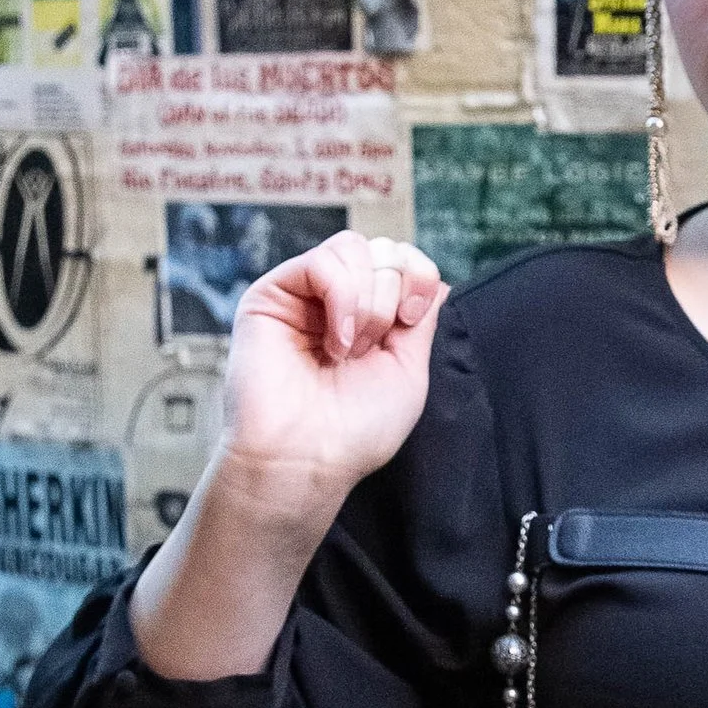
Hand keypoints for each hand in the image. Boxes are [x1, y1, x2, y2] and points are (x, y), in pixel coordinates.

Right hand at [221, 232, 448, 504]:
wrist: (308, 459)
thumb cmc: (356, 429)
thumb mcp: (407, 370)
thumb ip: (421, 320)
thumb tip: (436, 279)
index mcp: (368, 317)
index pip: (403, 260)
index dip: (418, 276)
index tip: (412, 319)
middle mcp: (335, 301)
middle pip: (383, 248)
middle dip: (391, 295)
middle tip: (371, 347)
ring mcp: (303, 296)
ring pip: (354, 248)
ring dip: (366, 303)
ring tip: (348, 350)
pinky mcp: (271, 294)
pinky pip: (323, 262)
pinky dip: (342, 300)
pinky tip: (334, 343)